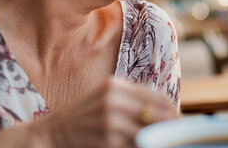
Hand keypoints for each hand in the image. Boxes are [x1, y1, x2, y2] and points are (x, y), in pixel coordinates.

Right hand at [36, 76, 177, 147]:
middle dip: (170, 126)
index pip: (156, 96)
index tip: (178, 119)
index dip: (172, 109)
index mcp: (115, 85)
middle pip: (157, 114)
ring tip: (164, 142)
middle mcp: (113, 100)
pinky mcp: (107, 141)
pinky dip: (145, 146)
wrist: (49, 135)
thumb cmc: (82, 117)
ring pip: (150, 133)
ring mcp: (110, 122)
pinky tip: (147, 147)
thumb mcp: (104, 98)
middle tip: (177, 134)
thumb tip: (166, 111)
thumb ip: (131, 99)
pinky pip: (136, 145)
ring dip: (160, 140)